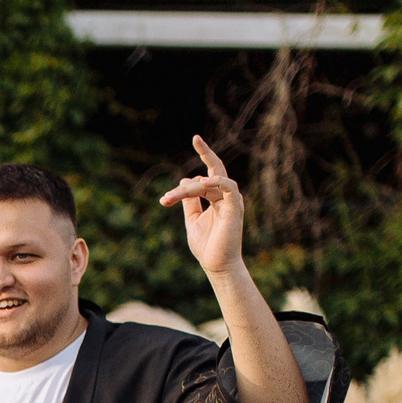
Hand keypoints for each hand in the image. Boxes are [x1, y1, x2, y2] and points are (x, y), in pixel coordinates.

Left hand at [158, 135, 246, 277]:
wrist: (217, 265)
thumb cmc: (207, 246)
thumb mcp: (193, 220)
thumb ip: (190, 201)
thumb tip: (184, 180)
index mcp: (216, 199)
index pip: (204, 179)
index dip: (184, 186)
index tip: (166, 199)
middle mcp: (226, 196)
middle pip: (214, 170)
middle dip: (206, 152)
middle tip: (195, 138)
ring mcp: (232, 200)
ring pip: (211, 180)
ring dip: (190, 187)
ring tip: (171, 198)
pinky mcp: (235, 206)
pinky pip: (228, 186)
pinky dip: (215, 182)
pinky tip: (199, 184)